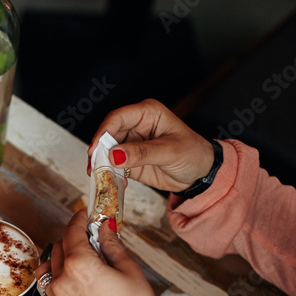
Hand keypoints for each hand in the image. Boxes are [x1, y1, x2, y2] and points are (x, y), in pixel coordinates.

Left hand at [40, 210, 156, 295]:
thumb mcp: (128, 270)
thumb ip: (111, 246)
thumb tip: (104, 229)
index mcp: (80, 264)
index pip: (72, 231)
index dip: (79, 219)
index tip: (85, 214)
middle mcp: (63, 278)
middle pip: (60, 246)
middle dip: (73, 238)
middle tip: (90, 237)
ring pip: (51, 266)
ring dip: (63, 257)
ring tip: (81, 259)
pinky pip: (52, 285)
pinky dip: (61, 276)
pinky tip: (78, 278)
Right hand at [87, 99, 214, 193]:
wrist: (201, 174)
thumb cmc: (193, 154)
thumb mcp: (169, 152)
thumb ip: (141, 153)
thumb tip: (115, 155)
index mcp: (147, 113)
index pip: (118, 117)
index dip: (103, 131)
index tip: (95, 149)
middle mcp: (137, 126)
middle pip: (108, 134)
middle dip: (99, 150)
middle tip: (93, 167)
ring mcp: (132, 144)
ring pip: (108, 151)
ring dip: (101, 164)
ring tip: (99, 176)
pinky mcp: (130, 161)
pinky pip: (114, 166)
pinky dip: (110, 174)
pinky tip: (112, 182)